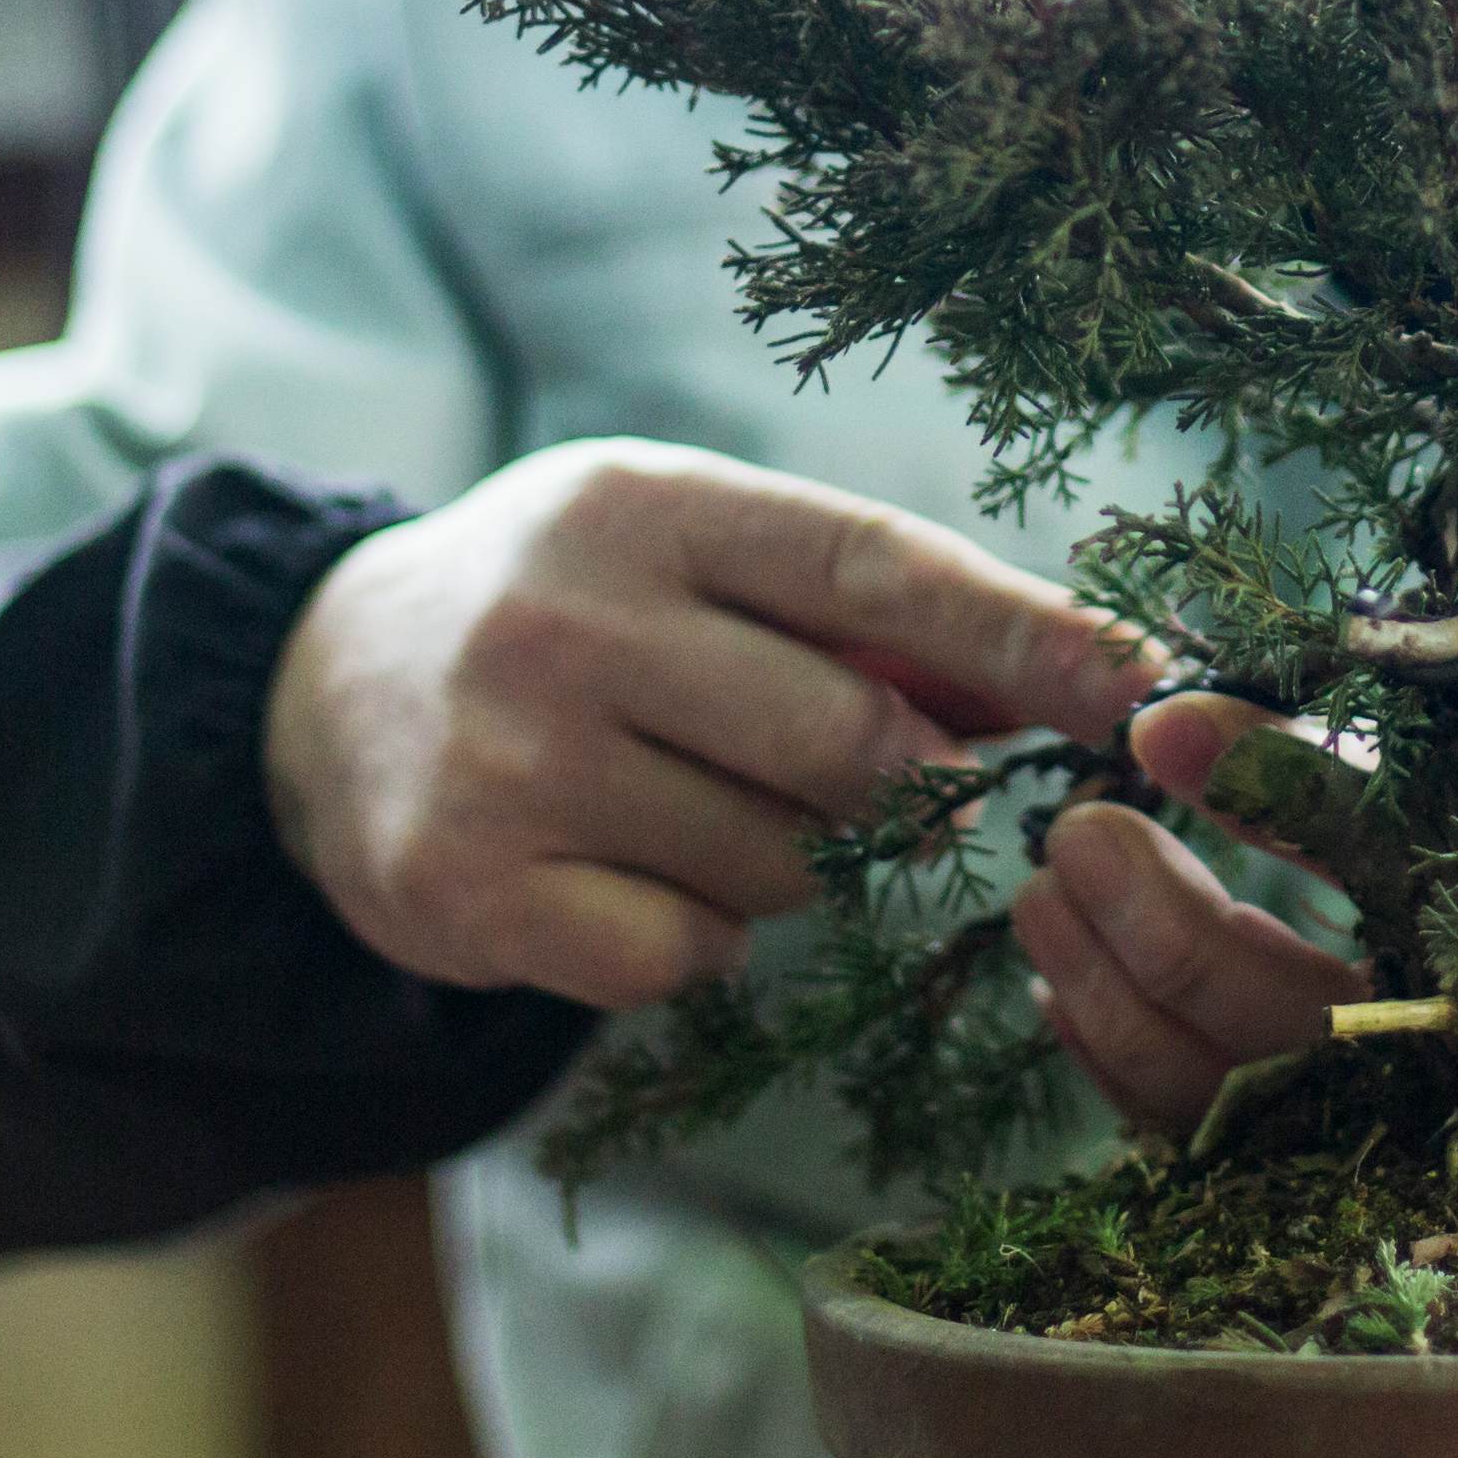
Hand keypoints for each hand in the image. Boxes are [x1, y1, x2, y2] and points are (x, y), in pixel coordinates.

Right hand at [269, 440, 1146, 1012]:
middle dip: (902, 783)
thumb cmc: (562, 611)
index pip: (876, 567)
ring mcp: (510, 761)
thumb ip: (853, 612)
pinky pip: (687, 954)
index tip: (1143, 684)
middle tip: (886, 784)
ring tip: (686, 799)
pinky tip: (623, 873)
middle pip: (848, 741)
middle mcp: (567, 620)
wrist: (314, 693)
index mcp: (644, 504)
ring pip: (778, 863)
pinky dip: (692, 934)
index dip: (1023, 634)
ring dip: (785, 860)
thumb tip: (1071, 677)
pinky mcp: (470, 891)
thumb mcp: (681, 552)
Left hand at [1011, 694, 1457, 1139]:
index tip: (1147, 742)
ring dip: (1107, 1006)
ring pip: (1216, 1113)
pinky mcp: (1359, 1166)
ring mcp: (1399, 1149)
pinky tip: (1072, 990)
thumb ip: (1325, 765)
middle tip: (1066, 836)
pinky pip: (1218, 1140)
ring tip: (1042, 903)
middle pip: (1246, 1050)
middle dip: (1135, 939)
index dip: (1218, 843)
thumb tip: (1159, 721)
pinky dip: (1130, 1066)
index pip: (1312, 946)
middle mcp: (1445, 1107)